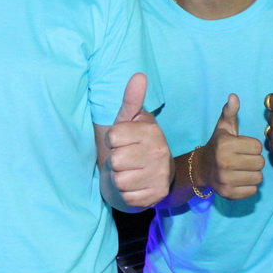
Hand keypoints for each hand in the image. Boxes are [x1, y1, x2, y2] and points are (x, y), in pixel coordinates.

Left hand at [105, 73, 172, 207]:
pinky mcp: (157, 195)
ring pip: (120, 180)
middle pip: (116, 160)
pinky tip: (135, 185)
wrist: (147, 175)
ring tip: (130, 172)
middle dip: (115, 162)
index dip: (112, 141)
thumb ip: (131, 99)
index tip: (121, 141)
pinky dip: (126, 194)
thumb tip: (139, 75)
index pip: (113, 136)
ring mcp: (161, 175)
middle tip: (126, 159)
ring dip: (119, 178)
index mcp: (152, 130)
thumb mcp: (128, 120)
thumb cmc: (132, 144)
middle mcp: (160, 152)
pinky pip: (128, 197)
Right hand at [197, 94, 264, 198]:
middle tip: (243, 159)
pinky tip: (239, 179)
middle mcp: (224, 163)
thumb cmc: (218, 144)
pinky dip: (249, 186)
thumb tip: (233, 96)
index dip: (252, 146)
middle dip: (254, 160)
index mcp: (225, 144)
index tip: (242, 147)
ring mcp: (225, 180)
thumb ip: (230, 111)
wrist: (202, 168)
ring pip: (259, 177)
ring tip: (243, 169)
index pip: (257, 147)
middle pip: (260, 163)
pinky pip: (253, 191)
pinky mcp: (228, 194)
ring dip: (253, 173)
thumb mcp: (224, 127)